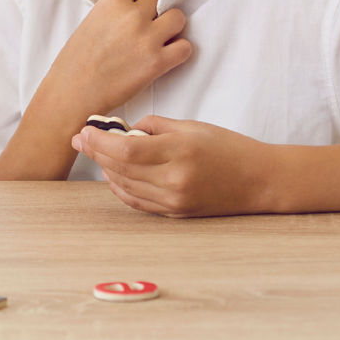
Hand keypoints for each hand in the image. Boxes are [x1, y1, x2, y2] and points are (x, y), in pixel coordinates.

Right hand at [34, 0, 192, 126]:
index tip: (139, 0)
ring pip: (178, 17)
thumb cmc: (78, 57)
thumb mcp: (91, 19)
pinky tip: (166, 56)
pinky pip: (185, 47)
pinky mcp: (157, 62)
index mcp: (112, 2)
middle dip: (154, 10)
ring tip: (159, 39)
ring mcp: (147, 38)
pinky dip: (179, 52)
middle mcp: (132, 16)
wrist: (74, 91)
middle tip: (144, 26)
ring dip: (171, 28)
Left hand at [73, 116, 277, 217]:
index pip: (126, 150)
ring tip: (97, 153)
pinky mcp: (176, 213)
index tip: (84, 131)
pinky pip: (137, 202)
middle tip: (81, 140)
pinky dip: (120, 188)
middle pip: (121, 169)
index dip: (100, 142)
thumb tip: (124, 130)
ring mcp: (175, 200)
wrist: (259, 180)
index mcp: (179, 152)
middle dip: (96, 153)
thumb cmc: (228, 147)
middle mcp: (174, 179)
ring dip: (106, 169)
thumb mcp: (191, 127)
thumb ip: (154, 127)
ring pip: (125, 186)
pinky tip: (113, 175)